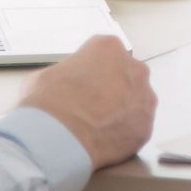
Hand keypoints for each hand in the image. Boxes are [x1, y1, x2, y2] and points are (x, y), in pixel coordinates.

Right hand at [18, 35, 154, 167]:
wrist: (57, 142)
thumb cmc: (47, 105)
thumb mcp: (43, 77)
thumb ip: (63, 74)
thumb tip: (61, 84)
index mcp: (108, 48)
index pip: (104, 54)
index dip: (90, 71)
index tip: (80, 85)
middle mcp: (134, 68)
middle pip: (125, 75)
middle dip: (111, 88)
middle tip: (90, 106)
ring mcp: (145, 97)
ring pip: (135, 101)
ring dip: (121, 110)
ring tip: (97, 125)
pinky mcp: (146, 126)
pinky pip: (136, 126)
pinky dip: (124, 133)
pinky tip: (105, 139)